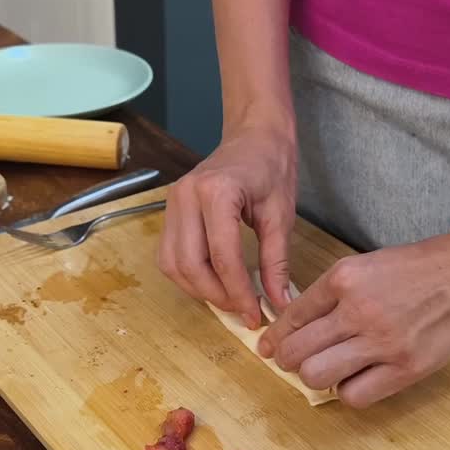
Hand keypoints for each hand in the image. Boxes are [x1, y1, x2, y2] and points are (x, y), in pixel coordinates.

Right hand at [157, 125, 297, 327]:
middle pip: (189, 265)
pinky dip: (187, 275)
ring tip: (228, 298)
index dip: (238, 293)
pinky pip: (169, 254)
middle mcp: (186, 196)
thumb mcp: (281, 215)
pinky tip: (212, 281)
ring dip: (198, 289)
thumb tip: (279, 303)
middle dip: (216, 295)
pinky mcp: (169, 210)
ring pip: (172, 264)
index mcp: (216, 193)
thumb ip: (276, 262)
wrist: (254, 134)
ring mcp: (172, 202)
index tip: (254, 315)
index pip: (222, 257)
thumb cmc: (271, 166)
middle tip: (242, 310)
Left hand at [256, 227, 449, 407]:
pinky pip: (354, 395)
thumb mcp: (371, 264)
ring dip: (314, 377)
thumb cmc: (424, 266)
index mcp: (345, 278)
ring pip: (317, 376)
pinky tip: (357, 379)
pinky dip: (348, 392)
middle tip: (291, 361)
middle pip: (296, 350)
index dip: (275, 335)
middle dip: (286, 359)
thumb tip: (302, 321)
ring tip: (324, 371)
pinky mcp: (405, 368)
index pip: (293, 315)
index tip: (269, 345)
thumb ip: (337, 292)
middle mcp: (357, 310)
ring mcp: (381, 342)